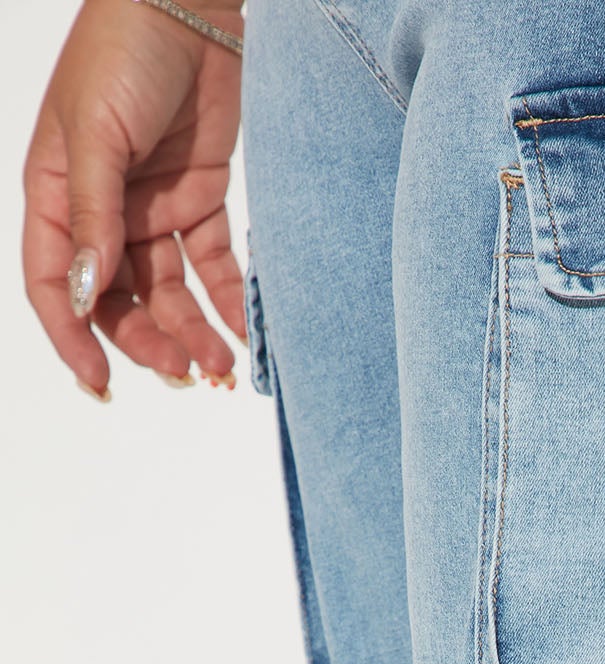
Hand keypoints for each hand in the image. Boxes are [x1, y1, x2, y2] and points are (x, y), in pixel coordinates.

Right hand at [22, 0, 246, 399]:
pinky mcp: (199, 201)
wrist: (190, 4)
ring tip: (221, 367)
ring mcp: (152, 208)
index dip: (74, 336)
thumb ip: (95, 216)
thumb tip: (89, 292)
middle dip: (148, 343)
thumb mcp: (97, 134)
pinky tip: (245, 334)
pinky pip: (213, 267)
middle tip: (185, 373)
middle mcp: (102, 210)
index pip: (56, 283)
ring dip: (191, 334)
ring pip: (167, 293)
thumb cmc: (124, 48)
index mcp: (57, 193)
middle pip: (119, 300)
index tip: (101, 381)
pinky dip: (229, 302)